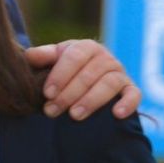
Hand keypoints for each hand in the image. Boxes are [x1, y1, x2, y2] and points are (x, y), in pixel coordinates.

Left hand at [25, 39, 139, 119]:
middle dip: (69, 93)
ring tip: (75, 115)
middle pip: (90, 73)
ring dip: (92, 99)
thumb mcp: (53, 61)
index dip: (60, 74)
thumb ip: (43, 57)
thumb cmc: (66, 71)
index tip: (47, 93)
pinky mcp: (130, 90)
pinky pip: (134, 95)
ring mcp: (120, 73)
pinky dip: (128, 103)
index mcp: (86, 47)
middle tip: (52, 111)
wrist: (86, 81)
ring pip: (110, 83)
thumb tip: (29, 56)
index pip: (74, 56)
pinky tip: (117, 114)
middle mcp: (106, 58)